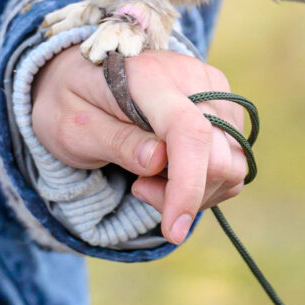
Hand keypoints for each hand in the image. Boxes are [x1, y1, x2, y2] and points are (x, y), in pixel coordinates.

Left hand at [30, 45, 248, 245]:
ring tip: (149, 178)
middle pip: (217, 156)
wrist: (83, 78)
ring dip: (194, 191)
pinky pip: (232, 164)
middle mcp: (192, 77)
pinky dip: (205, 184)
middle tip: (138, 186)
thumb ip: (114, 141)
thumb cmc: (72, 102)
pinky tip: (170, 174)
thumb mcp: (73, 127)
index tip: (174, 229)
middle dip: (180, 193)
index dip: (187, 185)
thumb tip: (157, 161)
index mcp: (148, 75)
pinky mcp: (225, 107)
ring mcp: (215, 91)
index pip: (188, 130)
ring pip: (231, 165)